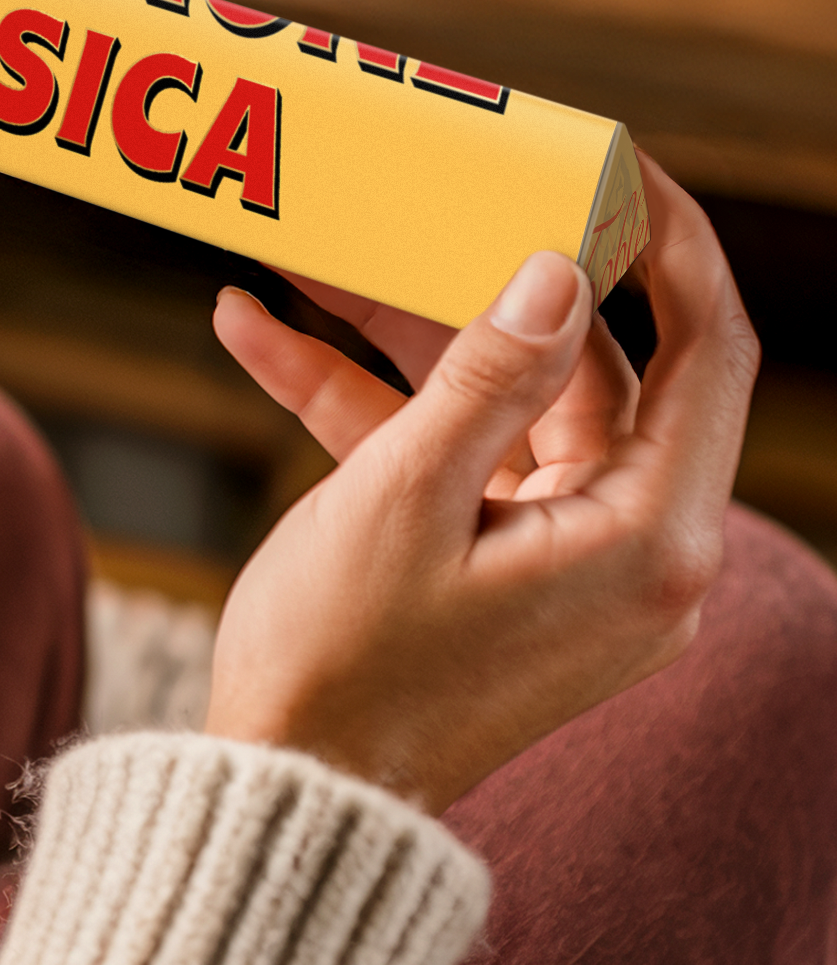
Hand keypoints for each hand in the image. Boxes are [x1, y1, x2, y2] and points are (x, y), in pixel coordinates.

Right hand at [203, 154, 758, 812]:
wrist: (287, 799)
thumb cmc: (345, 666)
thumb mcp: (404, 497)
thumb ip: (485, 375)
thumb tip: (558, 271)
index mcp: (647, 537)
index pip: (708, 350)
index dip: (671, 243)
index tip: (612, 166)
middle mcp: (627, 547)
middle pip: (583, 365)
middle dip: (486, 274)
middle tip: (444, 188)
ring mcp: (558, 557)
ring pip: (499, 401)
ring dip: (397, 333)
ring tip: (305, 255)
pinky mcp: (493, 566)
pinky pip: (447, 454)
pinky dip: (363, 401)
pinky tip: (256, 334)